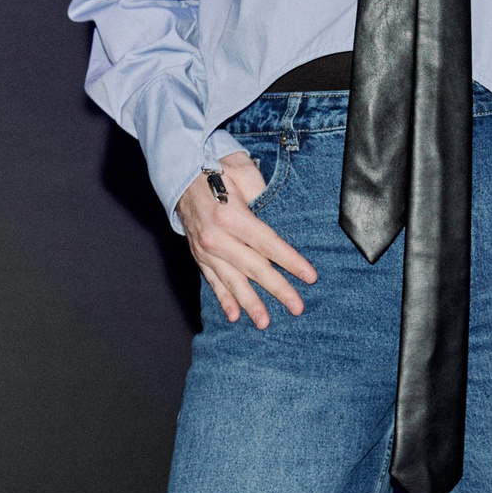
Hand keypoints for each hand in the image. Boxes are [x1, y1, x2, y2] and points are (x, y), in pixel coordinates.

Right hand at [178, 153, 318, 328]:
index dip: (290, 261)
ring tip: (265, 322)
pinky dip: (224, 299)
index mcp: (230, 217)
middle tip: (297, 307)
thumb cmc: (217, 169)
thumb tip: (279, 218)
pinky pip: (212, 281)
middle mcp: (216, 238)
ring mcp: (205, 250)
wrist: (181, 172)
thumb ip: (263, 195)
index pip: (268, 244)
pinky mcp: (199, 256)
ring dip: (250, 303)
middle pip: (253, 268)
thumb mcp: (243, 172)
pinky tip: (235, 316)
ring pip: (232, 281)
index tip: (310, 277)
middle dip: (277, 289)